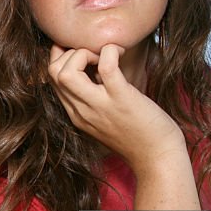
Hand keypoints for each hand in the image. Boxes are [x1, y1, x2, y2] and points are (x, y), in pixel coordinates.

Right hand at [47, 43, 183, 171]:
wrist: (158, 158)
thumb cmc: (139, 134)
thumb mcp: (105, 118)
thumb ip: (93, 98)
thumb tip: (96, 70)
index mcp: (76, 114)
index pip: (51, 78)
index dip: (63, 58)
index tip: (86, 56)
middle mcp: (82, 111)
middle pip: (52, 73)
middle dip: (69, 53)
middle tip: (95, 55)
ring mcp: (100, 106)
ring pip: (67, 71)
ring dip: (83, 53)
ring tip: (104, 55)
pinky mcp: (122, 99)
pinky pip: (106, 66)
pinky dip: (110, 51)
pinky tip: (121, 52)